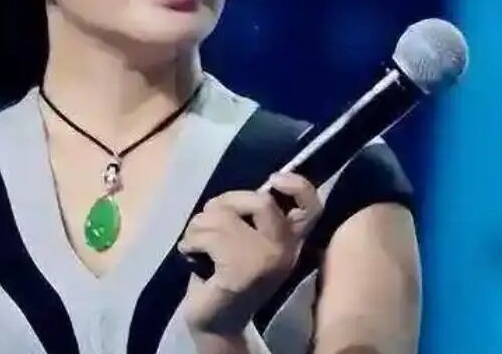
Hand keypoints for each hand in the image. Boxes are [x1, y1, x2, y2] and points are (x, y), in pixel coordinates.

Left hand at [178, 173, 322, 338]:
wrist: (216, 321)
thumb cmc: (227, 273)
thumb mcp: (249, 239)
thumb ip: (255, 215)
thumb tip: (249, 187)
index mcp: (291, 240)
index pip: (312, 207)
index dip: (297, 185)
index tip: (273, 180)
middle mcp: (286, 249)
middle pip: (261, 201)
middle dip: (225, 202)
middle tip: (209, 219)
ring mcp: (266, 260)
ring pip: (225, 216)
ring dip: (199, 225)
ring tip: (195, 242)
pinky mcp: (241, 271)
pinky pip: (209, 236)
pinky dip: (190, 240)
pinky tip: (189, 252)